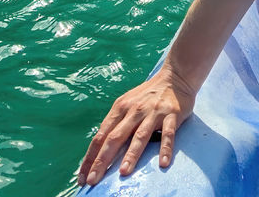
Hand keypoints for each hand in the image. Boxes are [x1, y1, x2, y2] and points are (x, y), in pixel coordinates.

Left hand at [76, 65, 196, 187]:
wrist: (175, 77)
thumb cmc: (148, 96)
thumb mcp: (127, 104)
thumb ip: (116, 124)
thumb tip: (99, 152)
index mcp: (120, 108)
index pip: (101, 136)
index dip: (90, 157)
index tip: (82, 177)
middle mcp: (134, 110)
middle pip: (115, 137)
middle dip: (102, 160)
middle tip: (93, 180)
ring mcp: (153, 112)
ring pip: (140, 135)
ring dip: (131, 154)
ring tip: (123, 172)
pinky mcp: (171, 114)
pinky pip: (168, 133)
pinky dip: (165, 148)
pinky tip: (163, 162)